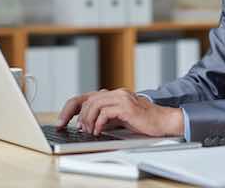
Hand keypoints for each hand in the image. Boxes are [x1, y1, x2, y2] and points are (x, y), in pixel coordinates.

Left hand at [56, 88, 183, 136]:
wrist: (163, 121)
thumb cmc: (143, 121)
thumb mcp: (118, 118)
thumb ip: (103, 117)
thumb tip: (85, 124)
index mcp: (112, 95)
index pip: (84, 97)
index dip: (69, 109)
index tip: (61, 121)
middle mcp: (115, 93)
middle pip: (86, 99)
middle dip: (75, 115)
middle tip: (75, 128)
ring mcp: (121, 98)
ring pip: (94, 104)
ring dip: (87, 120)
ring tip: (89, 131)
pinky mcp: (127, 106)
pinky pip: (105, 112)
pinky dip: (99, 123)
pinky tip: (99, 131)